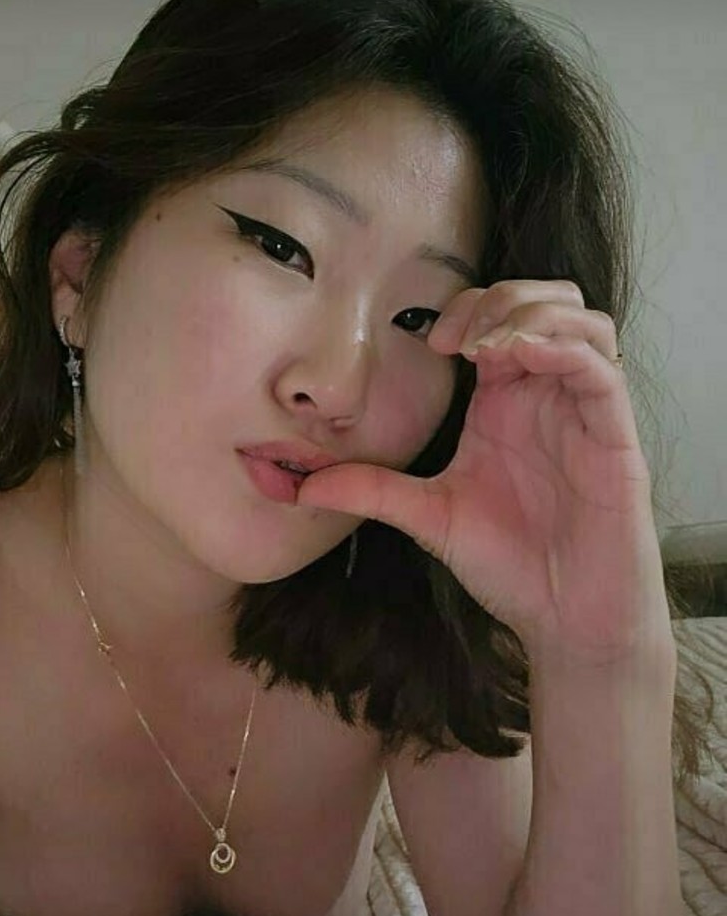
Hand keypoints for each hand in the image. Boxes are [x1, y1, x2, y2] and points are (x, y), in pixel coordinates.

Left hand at [295, 280, 670, 662]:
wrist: (563, 617)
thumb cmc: (509, 564)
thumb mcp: (428, 517)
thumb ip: (371, 491)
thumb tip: (301, 486)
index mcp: (503, 402)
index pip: (496, 319)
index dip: (465, 310)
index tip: (431, 342)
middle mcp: (545, 395)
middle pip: (543, 301)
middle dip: (500, 298)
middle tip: (457, 337)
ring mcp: (582, 411)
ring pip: (580, 320)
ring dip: (533, 314)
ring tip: (489, 346)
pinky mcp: (613, 434)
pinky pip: (601, 367)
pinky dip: (563, 348)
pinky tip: (522, 358)